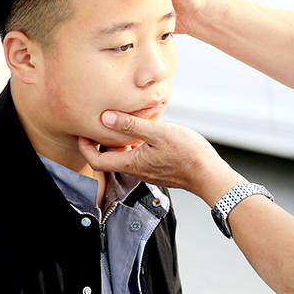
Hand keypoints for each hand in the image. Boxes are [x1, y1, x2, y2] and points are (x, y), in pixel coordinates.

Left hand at [78, 110, 244, 204]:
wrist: (209, 175)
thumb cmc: (187, 153)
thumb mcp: (158, 133)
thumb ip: (131, 125)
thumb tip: (105, 117)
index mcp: (131, 162)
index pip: (97, 160)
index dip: (85, 147)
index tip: (83, 132)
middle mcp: (136, 171)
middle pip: (110, 158)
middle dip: (102, 141)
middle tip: (101, 122)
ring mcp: (148, 172)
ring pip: (126, 157)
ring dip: (121, 142)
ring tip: (124, 122)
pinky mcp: (159, 170)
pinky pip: (140, 158)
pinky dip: (135, 145)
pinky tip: (146, 133)